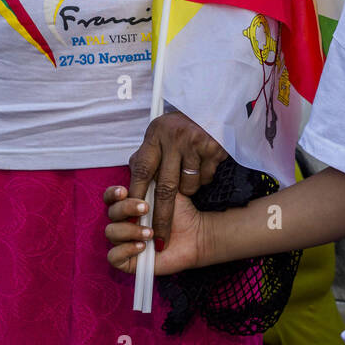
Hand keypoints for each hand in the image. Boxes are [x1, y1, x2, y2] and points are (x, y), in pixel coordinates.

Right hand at [104, 184, 205, 274]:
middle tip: (146, 208)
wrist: (196, 234)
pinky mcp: (129, 261)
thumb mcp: (166, 189)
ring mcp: (125, 241)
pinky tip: (142, 247)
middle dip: (127, 208)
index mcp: (129, 204)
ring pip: (110, 233)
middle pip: (110, 213)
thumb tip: (135, 162)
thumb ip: (149, 177)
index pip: (109, 198)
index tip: (124, 191)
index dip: (112, 194)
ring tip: (151, 232)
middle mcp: (124, 222)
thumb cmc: (181, 212)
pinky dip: (125, 250)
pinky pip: (113, 256)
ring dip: (130, 230)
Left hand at [127, 111, 227, 246]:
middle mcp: (174, 138)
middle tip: (159, 237)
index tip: (133, 219)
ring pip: (188, 185)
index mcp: (155, 135)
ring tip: (187, 178)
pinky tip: (203, 165)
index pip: (141, 171)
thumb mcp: (158, 136)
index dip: (136, 196)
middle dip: (162, 216)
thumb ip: (145, 159)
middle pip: (165, 187)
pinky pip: (205, 178)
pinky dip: (203, 179)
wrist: (211, 107)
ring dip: (187, 191)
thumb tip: (129, 188)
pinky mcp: (214, 148)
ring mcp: (196, 142)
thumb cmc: (178, 128)